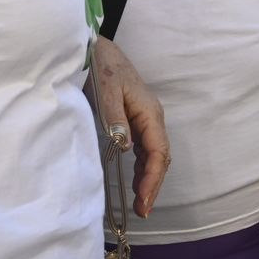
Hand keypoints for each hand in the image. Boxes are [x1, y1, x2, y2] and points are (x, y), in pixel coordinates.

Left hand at [93, 38, 170, 217]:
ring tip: (141, 204)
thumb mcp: (106, 91)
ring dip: (150, 178)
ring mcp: (145, 118)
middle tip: (143, 211)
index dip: (153, 179)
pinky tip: (136, 180)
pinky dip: (144, 167)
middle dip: (154, 185)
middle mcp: (152, 117)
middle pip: (161, 157)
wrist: (97, 48)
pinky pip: (146, 148)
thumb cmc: (102, 66)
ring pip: (155, 154)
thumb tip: (126, 149)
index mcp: (149, 112)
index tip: (143, 200)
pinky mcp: (136, 119)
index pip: (159, 152)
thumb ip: (116, 119)